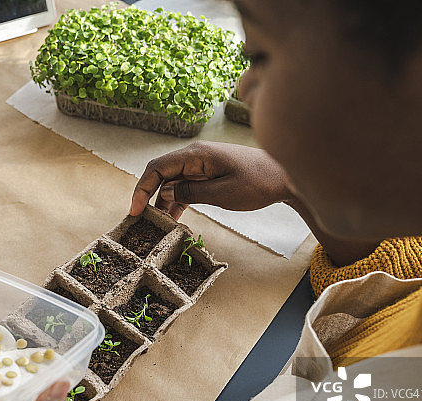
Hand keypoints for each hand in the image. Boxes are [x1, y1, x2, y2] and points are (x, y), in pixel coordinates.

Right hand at [129, 141, 293, 219]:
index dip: (142, 188)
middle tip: (142, 221)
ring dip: (164, 202)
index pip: (157, 168)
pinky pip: (186, 186)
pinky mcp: (210, 174)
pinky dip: (178, 201)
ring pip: (173, 181)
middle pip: (161, 173)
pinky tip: (174, 219)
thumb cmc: (259, 183)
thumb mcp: (223, 194)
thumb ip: (191, 193)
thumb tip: (166, 194)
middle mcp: (195, 157)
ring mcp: (202, 165)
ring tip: (158, 225)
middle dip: (149, 196)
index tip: (135, 210)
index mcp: (196, 155)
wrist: (286, 177)